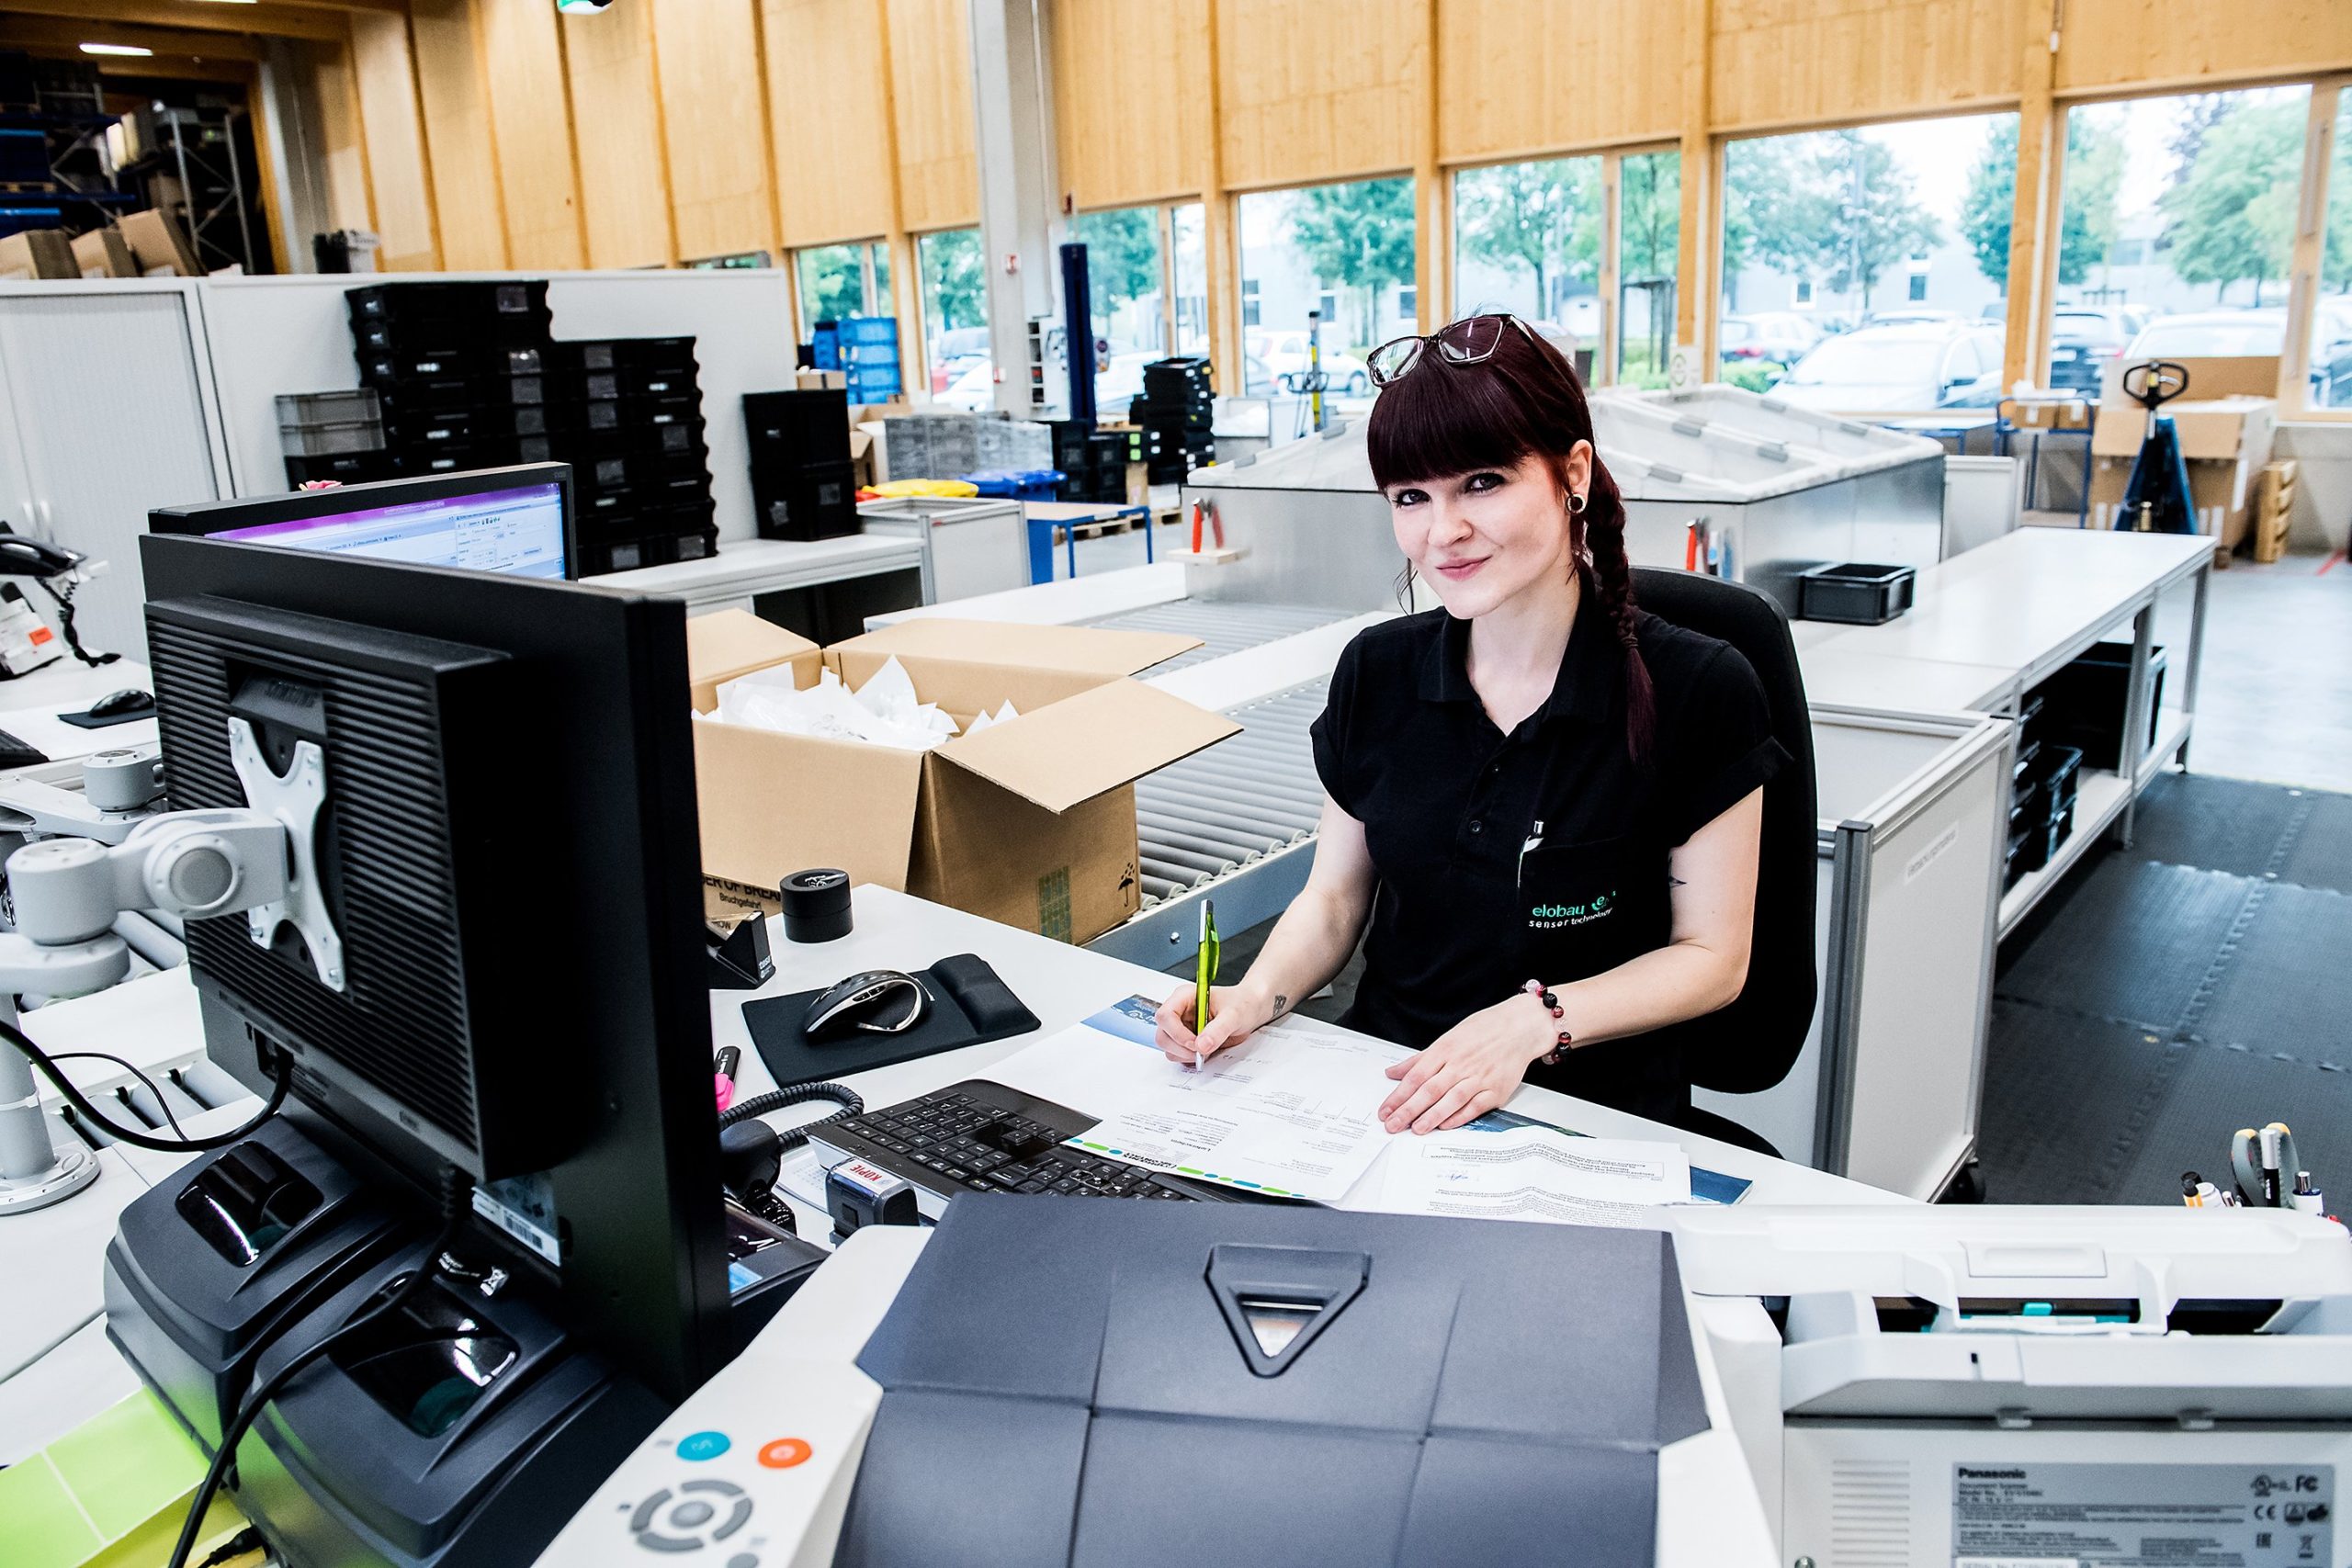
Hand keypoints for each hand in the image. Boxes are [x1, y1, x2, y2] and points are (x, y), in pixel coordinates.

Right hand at [1155, 982, 1271, 1065]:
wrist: (1250, 1010)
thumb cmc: (1242, 1003)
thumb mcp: (1234, 1015)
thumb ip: (1218, 1029)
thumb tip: (1202, 1045)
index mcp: (1184, 997)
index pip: (1165, 1015)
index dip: (1177, 1033)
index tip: (1195, 1043)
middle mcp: (1178, 1011)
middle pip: (1162, 1035)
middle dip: (1180, 1048)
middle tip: (1202, 1051)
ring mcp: (1180, 1026)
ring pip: (1167, 1047)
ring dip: (1184, 1054)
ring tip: (1206, 1050)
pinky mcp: (1185, 1039)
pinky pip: (1178, 1054)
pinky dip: (1189, 1058)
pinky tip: (1205, 1051)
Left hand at [1377, 992, 1552, 1133]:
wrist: (1520, 1028)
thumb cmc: (1483, 1031)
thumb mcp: (1447, 1038)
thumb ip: (1419, 1059)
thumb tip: (1393, 1072)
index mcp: (1445, 1049)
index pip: (1415, 1076)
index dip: (1398, 1095)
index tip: (1385, 1110)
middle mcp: (1460, 1064)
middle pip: (1429, 1090)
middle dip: (1408, 1109)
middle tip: (1392, 1124)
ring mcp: (1479, 1078)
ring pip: (1451, 1100)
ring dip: (1432, 1116)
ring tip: (1415, 1128)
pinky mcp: (1496, 1090)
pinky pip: (1475, 1106)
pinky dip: (1459, 1117)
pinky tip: (1445, 1125)